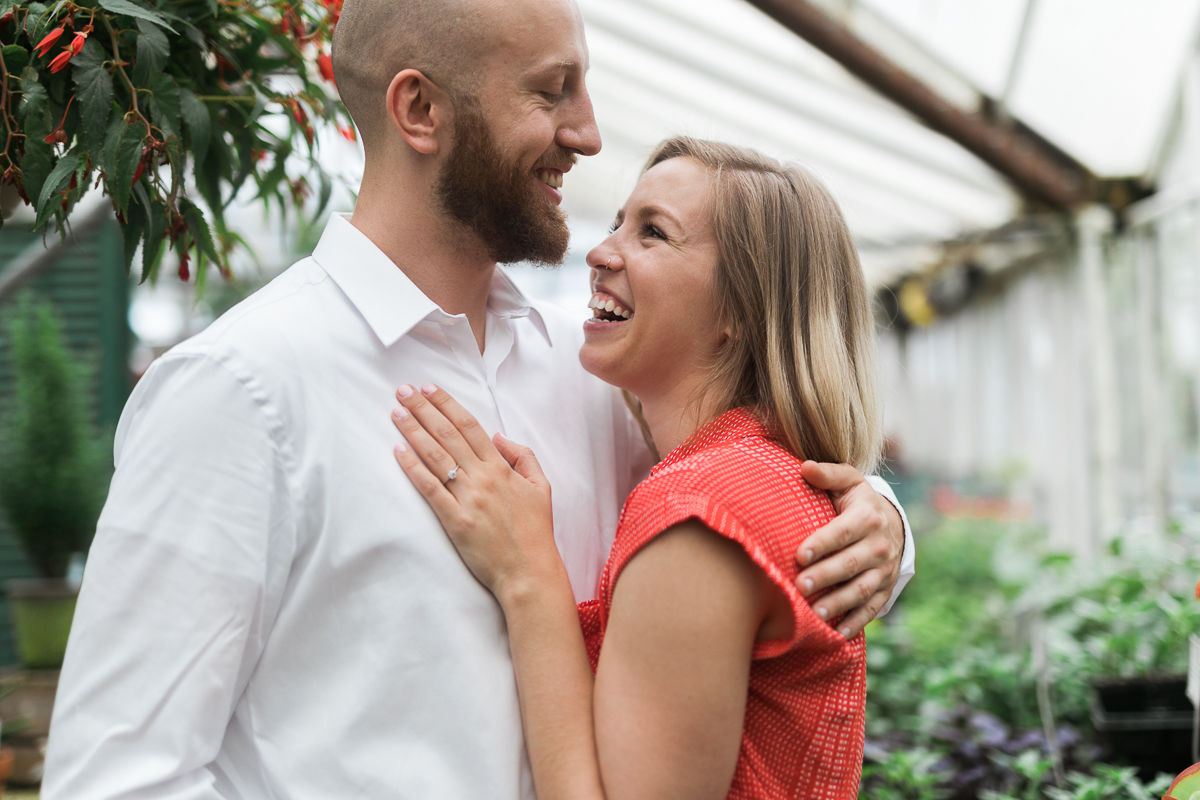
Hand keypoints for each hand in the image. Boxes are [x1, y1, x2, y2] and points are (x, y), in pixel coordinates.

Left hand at [391, 383, 558, 603]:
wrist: (530, 571)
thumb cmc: (535, 531)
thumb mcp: (541, 487)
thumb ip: (522, 456)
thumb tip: (497, 436)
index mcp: (501, 468)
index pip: (469, 426)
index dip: (447, 405)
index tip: (429, 389)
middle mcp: (483, 478)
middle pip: (448, 434)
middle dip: (424, 409)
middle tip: (403, 391)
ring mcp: (468, 499)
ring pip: (436, 457)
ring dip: (414, 432)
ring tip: (397, 413)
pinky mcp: (454, 521)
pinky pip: (429, 489)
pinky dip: (413, 468)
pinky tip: (398, 452)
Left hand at [794, 462, 902, 639]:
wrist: (891, 523)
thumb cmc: (857, 501)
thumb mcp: (848, 481)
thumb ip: (828, 474)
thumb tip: (804, 467)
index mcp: (868, 517)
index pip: (843, 532)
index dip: (822, 543)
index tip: (800, 554)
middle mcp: (880, 545)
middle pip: (851, 564)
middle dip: (826, 576)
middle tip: (799, 586)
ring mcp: (884, 570)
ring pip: (861, 589)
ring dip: (839, 603)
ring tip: (815, 614)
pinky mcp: (885, 589)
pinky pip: (871, 608)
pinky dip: (855, 622)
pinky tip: (836, 634)